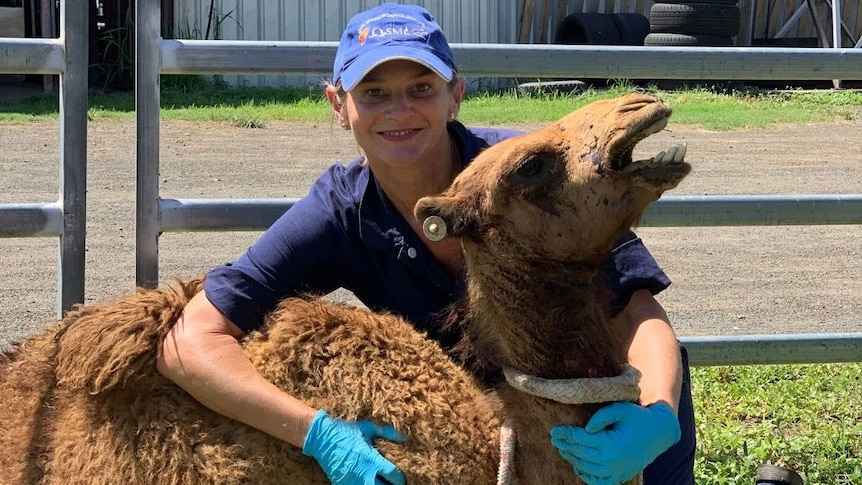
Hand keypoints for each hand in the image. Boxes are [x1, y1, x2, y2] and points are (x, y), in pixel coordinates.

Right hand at [302, 410, 406, 484]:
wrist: (322, 437)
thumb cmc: (346, 430)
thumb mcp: (368, 428)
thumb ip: (387, 433)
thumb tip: (404, 437)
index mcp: (371, 460)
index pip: (393, 475)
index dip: (400, 479)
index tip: (400, 477)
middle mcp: (363, 474)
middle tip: (392, 483)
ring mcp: (351, 482)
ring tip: (379, 483)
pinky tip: (366, 482)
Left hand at [549, 402, 679, 484]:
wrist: (659, 433)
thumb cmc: (638, 417)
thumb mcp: (621, 409)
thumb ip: (601, 416)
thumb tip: (586, 429)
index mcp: (612, 444)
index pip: (581, 439)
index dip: (565, 434)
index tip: (553, 430)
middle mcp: (613, 461)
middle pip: (580, 454)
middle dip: (565, 445)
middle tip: (553, 437)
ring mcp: (616, 472)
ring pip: (586, 468)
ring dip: (572, 458)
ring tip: (563, 447)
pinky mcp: (619, 477)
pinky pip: (597, 481)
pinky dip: (585, 475)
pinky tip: (578, 464)